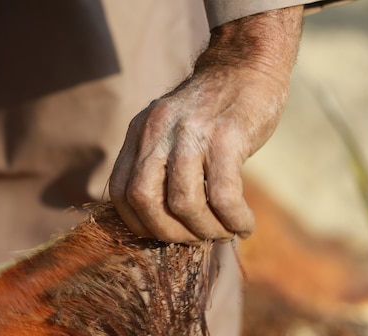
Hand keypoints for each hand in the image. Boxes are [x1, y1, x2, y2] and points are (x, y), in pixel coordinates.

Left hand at [109, 6, 303, 243]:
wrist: (247, 65)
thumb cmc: (213, 109)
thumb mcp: (172, 128)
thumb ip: (160, 165)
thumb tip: (165, 223)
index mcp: (141, 132)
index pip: (120, 191)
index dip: (138, 224)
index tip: (165, 234)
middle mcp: (158, 130)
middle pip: (144, 200)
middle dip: (169, 233)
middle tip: (195, 239)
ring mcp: (192, 132)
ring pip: (184, 202)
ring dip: (205, 230)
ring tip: (223, 232)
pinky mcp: (227, 137)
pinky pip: (223, 196)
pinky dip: (234, 220)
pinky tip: (244, 225)